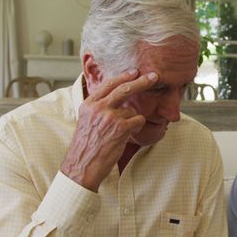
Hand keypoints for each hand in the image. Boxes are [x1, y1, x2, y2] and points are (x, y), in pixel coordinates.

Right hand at [60, 69, 157, 190]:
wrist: (82, 165)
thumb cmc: (85, 146)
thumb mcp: (86, 120)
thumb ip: (98, 107)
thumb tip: (115, 97)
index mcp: (89, 104)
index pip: (108, 84)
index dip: (123, 77)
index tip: (134, 72)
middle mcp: (98, 108)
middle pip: (125, 89)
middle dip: (142, 81)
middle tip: (154, 76)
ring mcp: (110, 117)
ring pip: (132, 110)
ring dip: (132, 119)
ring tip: (122, 132)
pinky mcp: (121, 128)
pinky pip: (138, 120)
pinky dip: (137, 127)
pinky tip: (127, 135)